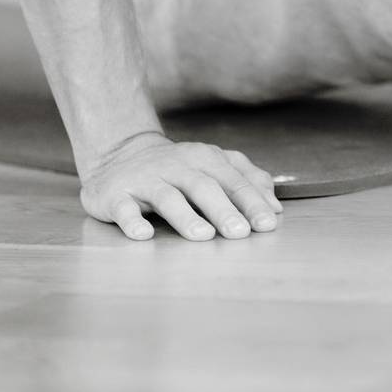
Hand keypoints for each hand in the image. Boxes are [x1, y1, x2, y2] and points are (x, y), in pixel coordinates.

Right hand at [79, 132, 283, 240]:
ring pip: (167, 196)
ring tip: (203, 236)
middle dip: (223, 210)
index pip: (232, 180)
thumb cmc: (178, 168)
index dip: (251, 201)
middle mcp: (176, 166)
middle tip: (241, 233)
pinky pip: (124, 208)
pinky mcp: (117, 195)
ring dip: (185, 216)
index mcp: (204, 159)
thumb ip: (247, 181)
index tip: (267, 224)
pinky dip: (133, 221)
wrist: (119, 155)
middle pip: (203, 186)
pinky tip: (144, 235)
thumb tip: (275, 208)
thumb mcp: (214, 166)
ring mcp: (145, 179)